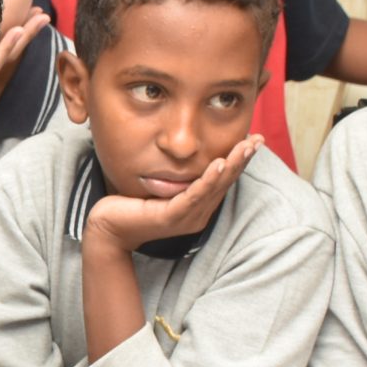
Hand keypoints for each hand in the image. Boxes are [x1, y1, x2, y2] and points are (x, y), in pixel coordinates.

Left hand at [81, 134, 259, 252]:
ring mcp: (186, 217)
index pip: (224, 180)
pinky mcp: (171, 217)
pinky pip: (194, 195)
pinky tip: (219, 162)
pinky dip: (208, 178)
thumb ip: (179, 176)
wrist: (107, 226)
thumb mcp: (163, 186)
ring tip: (245, 146)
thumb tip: (190, 153)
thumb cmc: (132, 204)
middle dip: (243, 159)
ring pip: (215, 188)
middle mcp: (197, 214)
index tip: (253, 140)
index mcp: (198, 207)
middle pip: (225, 183)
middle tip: (259, 139)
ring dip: (232, 165)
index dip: (239, 160)